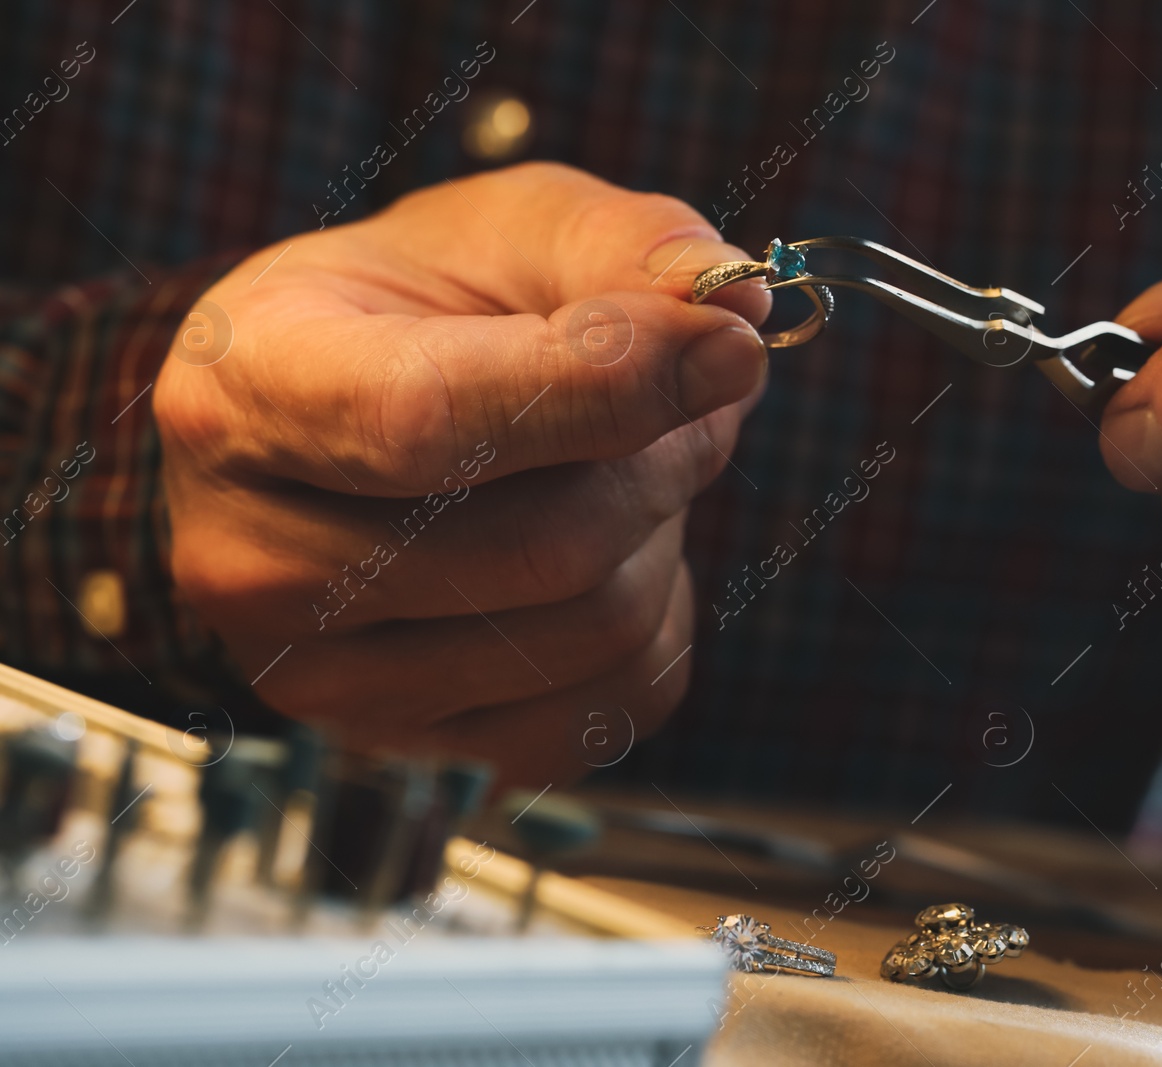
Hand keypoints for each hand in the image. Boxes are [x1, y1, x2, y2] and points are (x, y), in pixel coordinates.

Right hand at [154, 162, 769, 784]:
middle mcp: (252, 559)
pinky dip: (659, 619)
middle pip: (546, 546)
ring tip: (627, 464)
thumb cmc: (417, 313)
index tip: (729, 344)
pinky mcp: (409, 747)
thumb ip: (619, 245)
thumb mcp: (503, 230)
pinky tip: (610, 554)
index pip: (425, 421)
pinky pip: (614, 705)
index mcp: (246, 389)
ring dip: (664, 531)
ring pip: (597, 629)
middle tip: (686, 391)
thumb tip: (734, 302)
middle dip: (662, 455)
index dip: (603, 385)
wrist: (337, 425)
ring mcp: (324, 679)